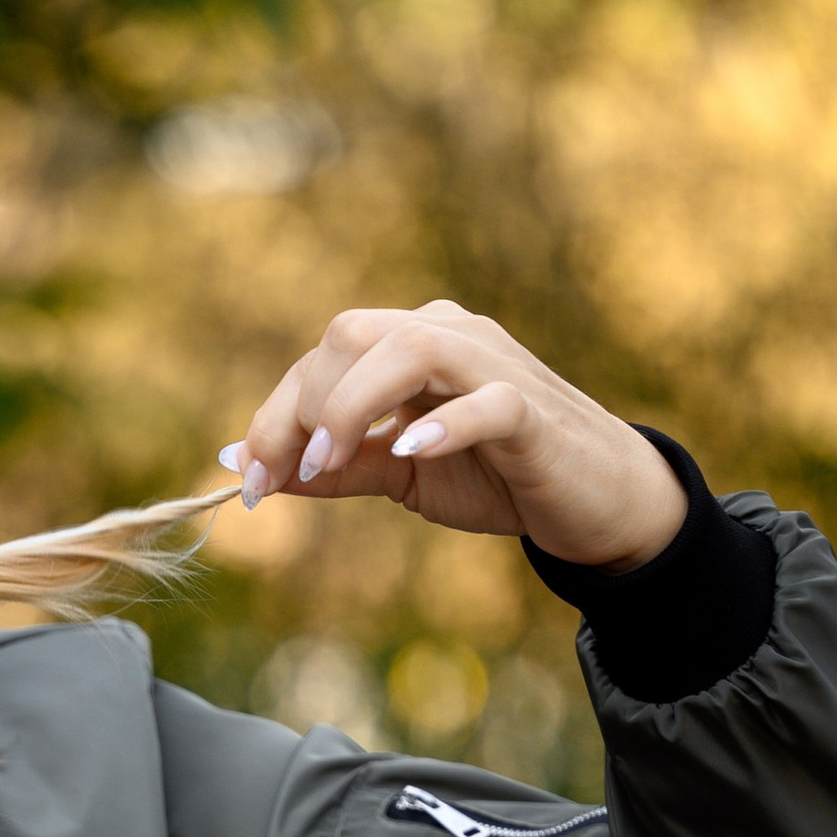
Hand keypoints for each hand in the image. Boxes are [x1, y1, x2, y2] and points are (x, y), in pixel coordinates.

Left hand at [224, 302, 686, 569]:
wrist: (592, 501)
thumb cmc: (496, 477)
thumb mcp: (399, 476)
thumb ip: (332, 467)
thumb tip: (244, 467)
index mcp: (410, 344)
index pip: (321, 357)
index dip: (274, 417)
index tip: (250, 483)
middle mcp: (448, 335)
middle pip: (351, 335)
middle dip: (303, 406)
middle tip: (291, 478)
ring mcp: (494, 364)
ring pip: (409, 348)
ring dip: (352, 406)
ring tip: (330, 463)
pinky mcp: (532, 409)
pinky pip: (487, 400)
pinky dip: (444, 423)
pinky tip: (412, 451)